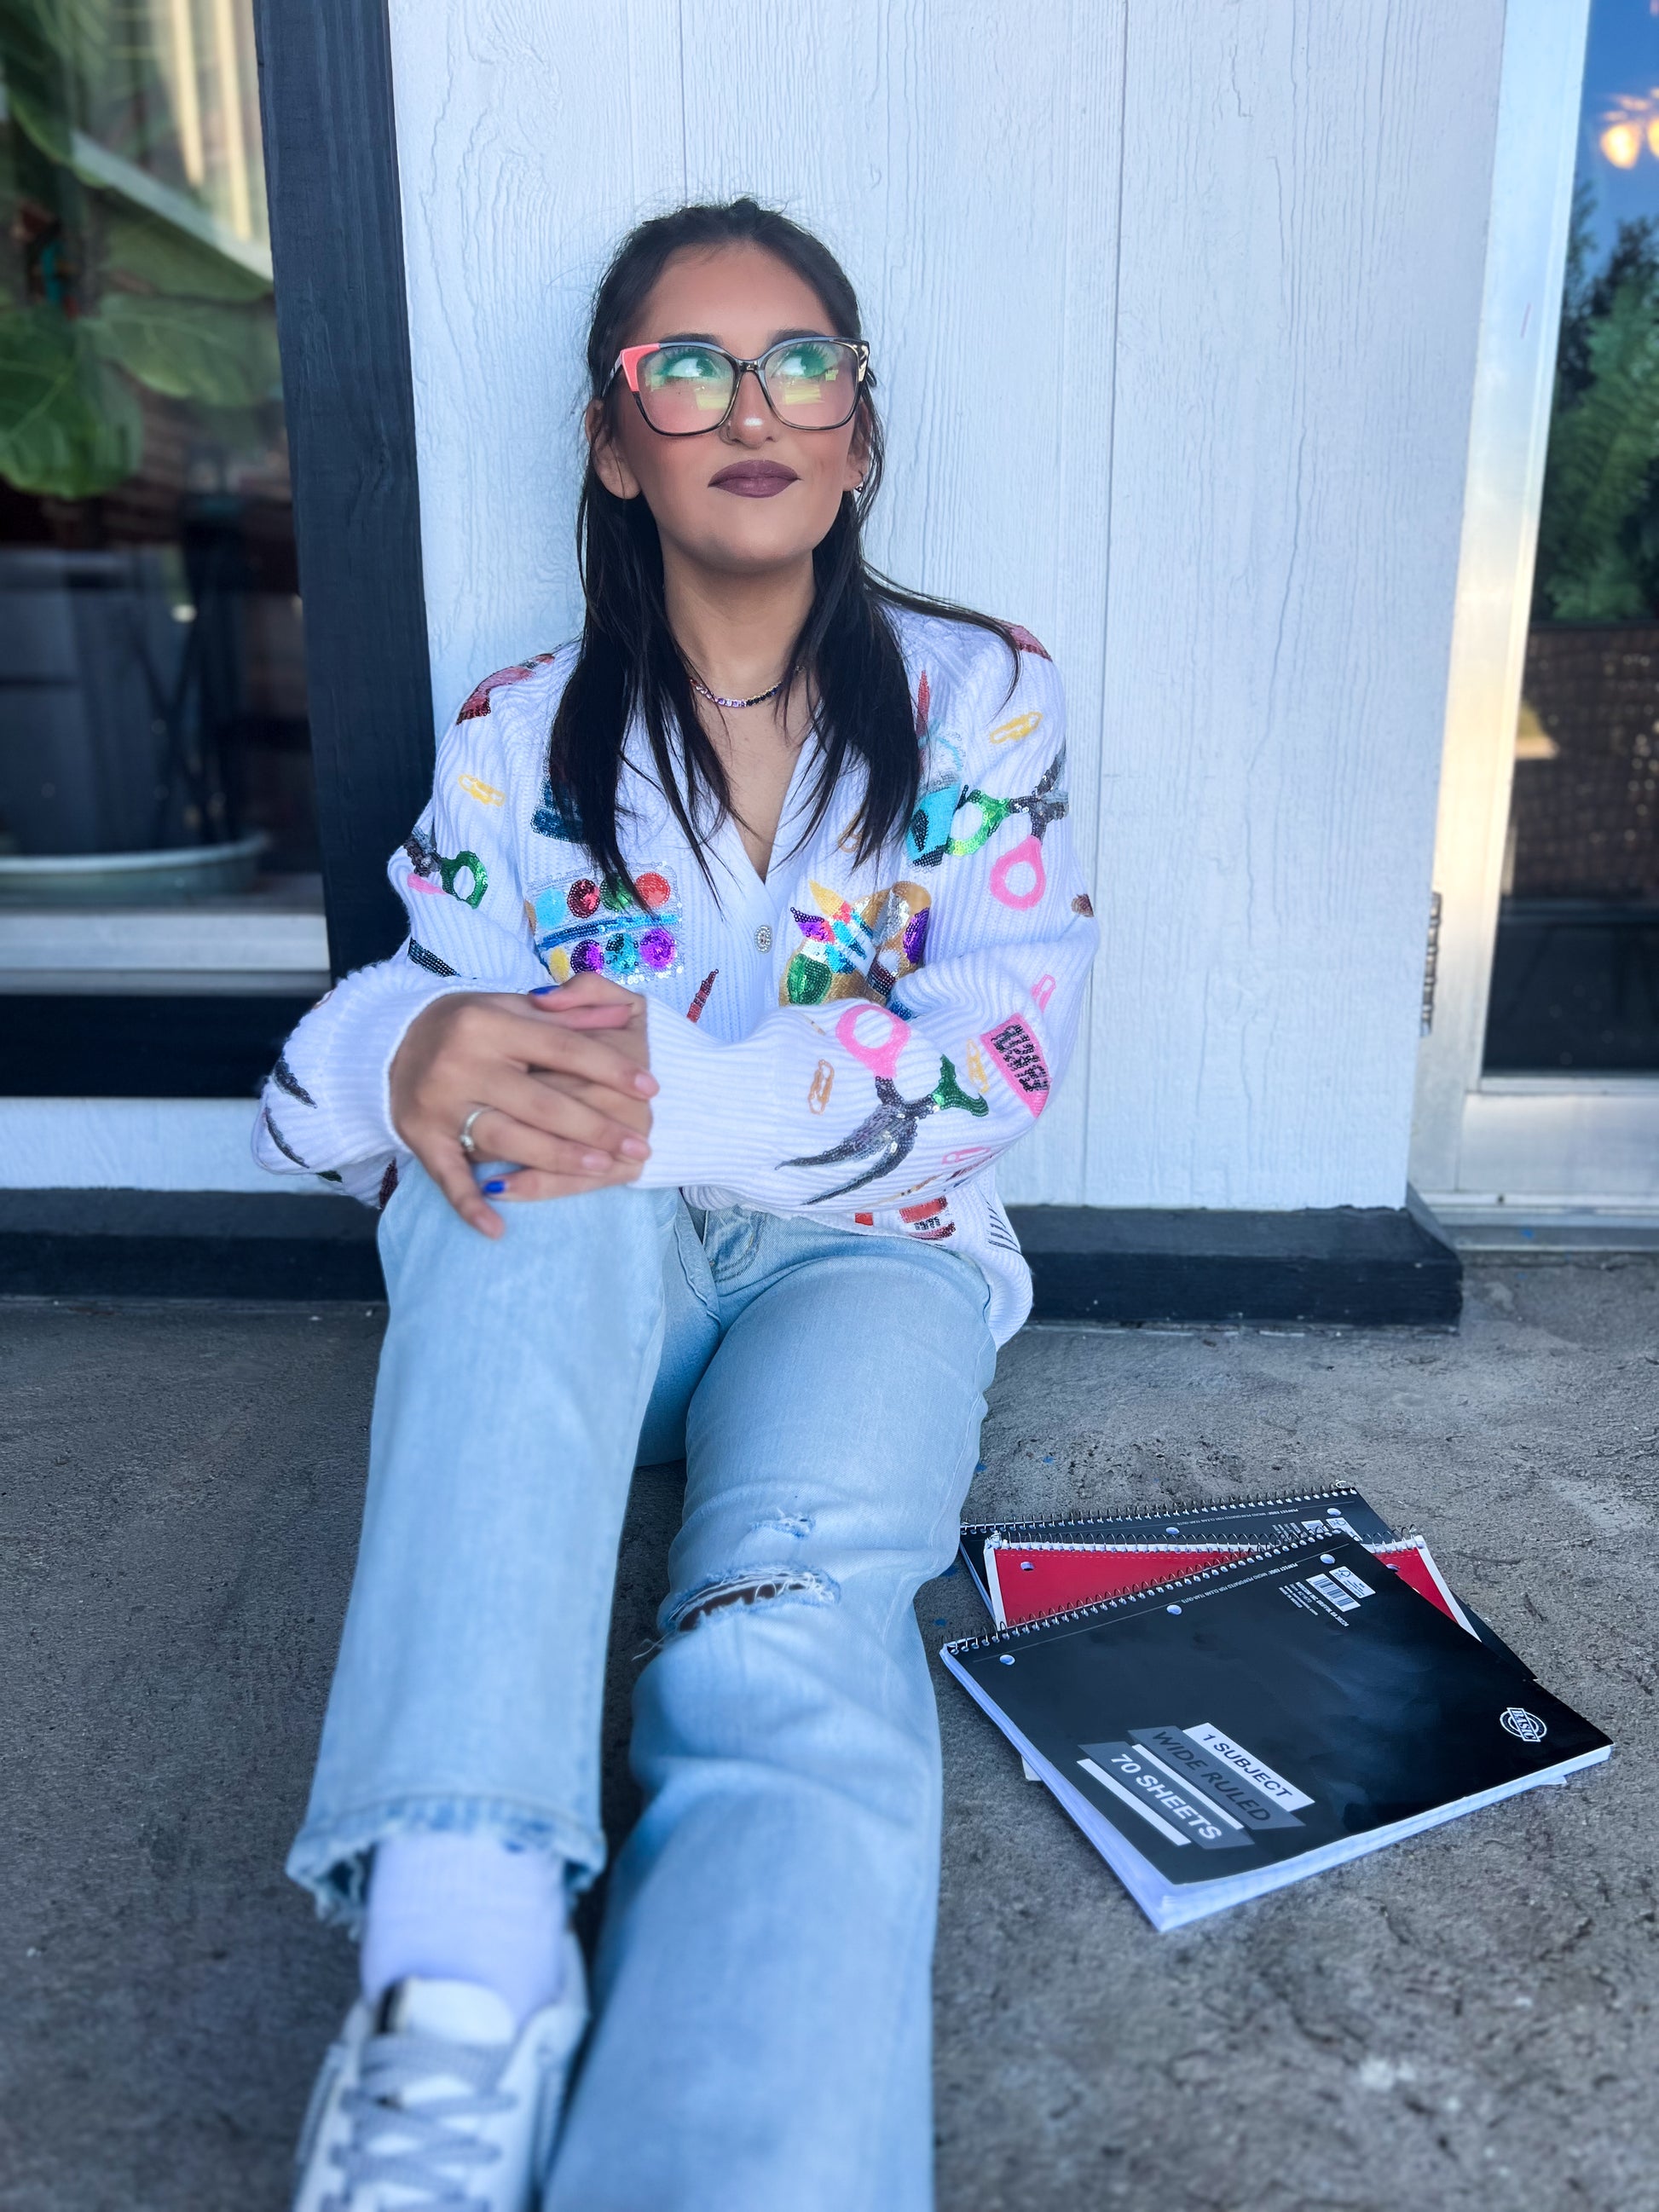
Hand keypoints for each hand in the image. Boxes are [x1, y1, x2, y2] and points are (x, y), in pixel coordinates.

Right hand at [390, 973, 655, 1234]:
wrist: (389, 1041)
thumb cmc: (466, 1024)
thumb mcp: (511, 1005)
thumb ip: (566, 1015)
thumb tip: (621, 1019)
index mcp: (490, 1023)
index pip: (562, 1048)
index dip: (610, 1067)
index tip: (651, 1088)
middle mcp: (463, 1063)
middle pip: (542, 1101)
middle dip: (596, 1126)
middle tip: (640, 1144)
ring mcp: (439, 1103)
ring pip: (507, 1138)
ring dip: (557, 1159)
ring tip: (603, 1168)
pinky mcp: (421, 1137)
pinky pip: (446, 1177)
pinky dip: (470, 1206)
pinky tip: (498, 1230)